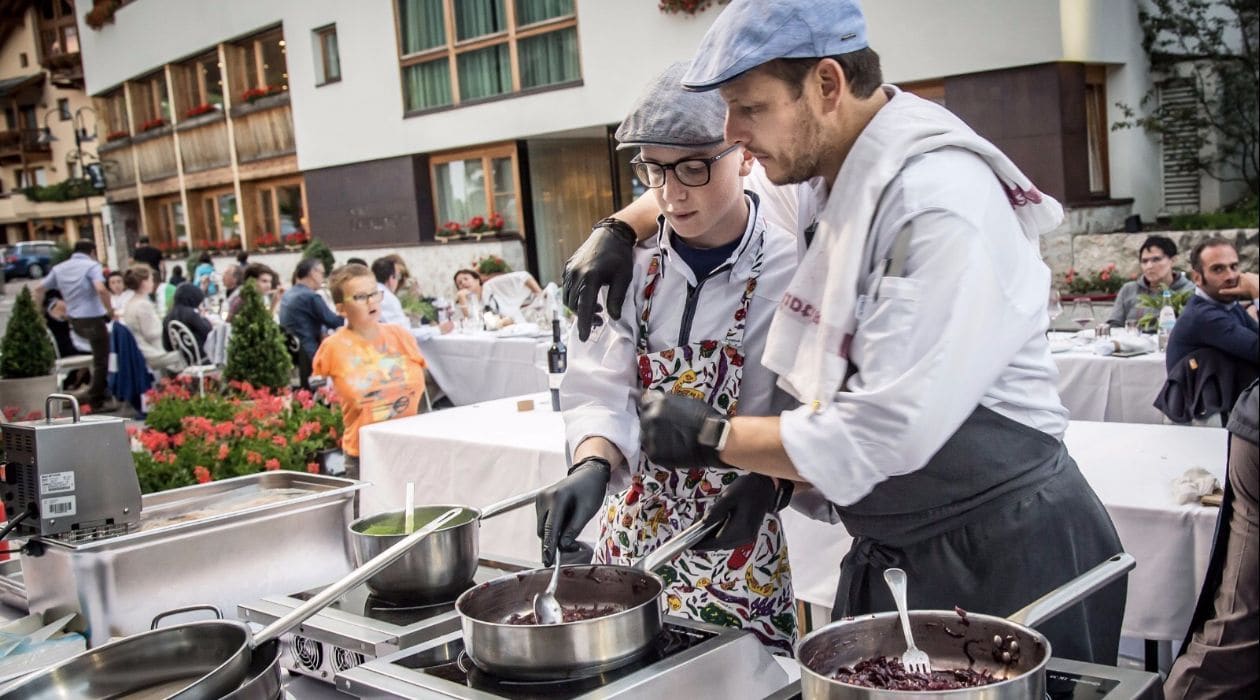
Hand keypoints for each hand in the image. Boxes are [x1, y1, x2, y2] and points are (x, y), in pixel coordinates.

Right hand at [537, 457, 610, 565]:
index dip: (549, 547)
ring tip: (572, 528)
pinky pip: (544, 521)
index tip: (548, 561)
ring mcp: (540, 499)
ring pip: (542, 527)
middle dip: (555, 542)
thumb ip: (574, 529)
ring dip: (554, 535)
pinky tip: (566, 520)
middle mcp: (544, 498)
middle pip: (543, 530)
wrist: (588, 474)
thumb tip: (563, 545)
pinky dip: (553, 527)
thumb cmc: (590, 490)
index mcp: (557, 498)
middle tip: (575, 546)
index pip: (550, 528)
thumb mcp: (587, 511)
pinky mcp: (540, 501)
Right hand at [563, 219, 636, 341]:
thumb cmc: (620, 256)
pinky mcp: (568, 266)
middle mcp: (576, 274)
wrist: (610, 234)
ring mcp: (569, 270)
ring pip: (568, 298)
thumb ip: (616, 299)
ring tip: (597, 309)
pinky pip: (566, 288)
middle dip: (585, 316)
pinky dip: (574, 297)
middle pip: (574, 305)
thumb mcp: (623, 278)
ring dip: (579, 307)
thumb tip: (613, 318)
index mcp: (590, 277)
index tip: (584, 337)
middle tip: (601, 320)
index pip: (584, 307)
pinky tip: (588, 296)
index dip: (585, 324)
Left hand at [639, 391, 722, 468]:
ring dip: (655, 439)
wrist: (714, 438)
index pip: (644, 404)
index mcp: (658, 402)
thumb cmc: (705, 419)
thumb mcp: (685, 402)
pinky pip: (652, 451)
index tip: (655, 414)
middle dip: (653, 424)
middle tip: (666, 430)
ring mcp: (651, 436)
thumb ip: (669, 404)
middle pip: (644, 420)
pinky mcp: (654, 453)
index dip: (651, 409)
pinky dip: (660, 452)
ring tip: (671, 442)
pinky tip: (672, 451)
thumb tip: (662, 406)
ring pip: (646, 437)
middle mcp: (651, 417)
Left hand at [696, 473, 777, 550]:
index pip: (717, 542)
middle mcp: (746, 537)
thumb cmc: (747, 489)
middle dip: (704, 541)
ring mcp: (748, 537)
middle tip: (690, 532)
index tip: (687, 545)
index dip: (701, 544)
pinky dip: (719, 536)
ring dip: (711, 539)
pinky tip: (711, 527)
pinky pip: (730, 540)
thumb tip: (702, 524)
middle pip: (720, 545)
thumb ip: (715, 511)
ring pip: (724, 544)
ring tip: (699, 528)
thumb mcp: (728, 496)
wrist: (766, 487)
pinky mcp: (748, 534)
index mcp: (742, 528)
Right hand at [1219, 272, 1258, 299]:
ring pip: (1249, 278)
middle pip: (1243, 278)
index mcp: (1241, 276)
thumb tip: (1219, 291)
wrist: (1258, 291)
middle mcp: (1247, 273)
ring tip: (1250, 288)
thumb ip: (1228, 291)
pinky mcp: (1258, 276)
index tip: (1240, 287)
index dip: (1237, 282)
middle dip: (1243, 282)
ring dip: (1248, 282)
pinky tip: (1254, 286)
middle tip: (1246, 288)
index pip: (1237, 278)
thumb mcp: (1237, 292)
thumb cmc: (1248, 291)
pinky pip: (1254, 279)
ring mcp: (1253, 274)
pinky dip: (1254, 282)